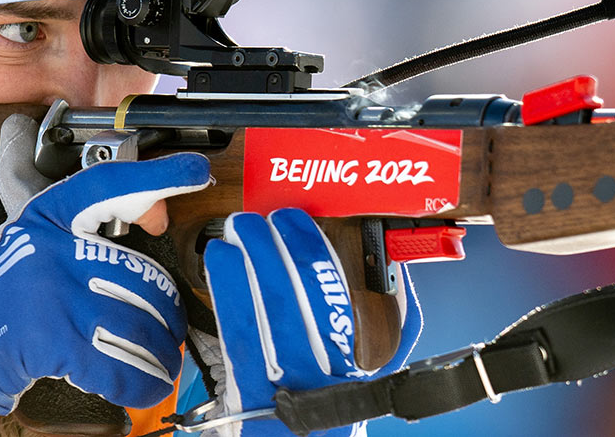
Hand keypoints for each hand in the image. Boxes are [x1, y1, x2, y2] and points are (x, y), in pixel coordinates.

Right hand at [0, 124, 211, 422]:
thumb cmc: (8, 292)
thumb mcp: (40, 241)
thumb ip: (91, 225)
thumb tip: (157, 212)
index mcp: (48, 218)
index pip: (110, 184)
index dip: (157, 176)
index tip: (195, 171)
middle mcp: (52, 250)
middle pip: (142, 275)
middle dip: (166, 311)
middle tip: (170, 325)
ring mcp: (55, 296)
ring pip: (141, 323)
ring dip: (161, 352)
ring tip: (164, 360)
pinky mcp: (55, 342)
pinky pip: (121, 366)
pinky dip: (143, 382)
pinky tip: (148, 385)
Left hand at [202, 209, 421, 436]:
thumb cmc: (338, 395)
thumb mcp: (379, 364)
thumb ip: (394, 318)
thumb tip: (394, 268)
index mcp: (353, 364)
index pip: (333, 296)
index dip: (310, 251)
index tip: (294, 220)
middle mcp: (316, 376)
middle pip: (293, 300)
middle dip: (271, 250)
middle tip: (257, 219)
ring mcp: (279, 384)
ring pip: (260, 312)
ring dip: (245, 263)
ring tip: (236, 232)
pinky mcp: (246, 388)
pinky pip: (235, 331)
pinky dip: (226, 290)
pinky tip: (220, 263)